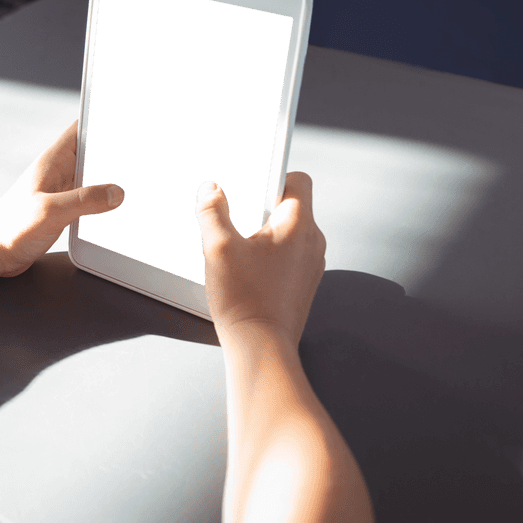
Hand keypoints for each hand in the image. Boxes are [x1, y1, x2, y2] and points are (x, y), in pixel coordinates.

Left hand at [0, 119, 124, 277]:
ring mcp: (63, 191)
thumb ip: (85, 200)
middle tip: (144, 154)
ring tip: (138, 182)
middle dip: (117, 152)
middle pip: (96, 152)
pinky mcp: (65, 211)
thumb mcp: (51, 211)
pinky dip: (107, 202)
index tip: (129, 118)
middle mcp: (61, 172)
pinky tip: (121, 210)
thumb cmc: (10, 226)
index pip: (83, 126)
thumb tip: (117, 192)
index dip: (105, 118)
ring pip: (97, 177)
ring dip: (114, 180)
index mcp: (55, 160)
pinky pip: (92, 200)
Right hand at [194, 172, 324, 344]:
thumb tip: (210, 190)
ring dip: (265, 233)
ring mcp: (311, 265)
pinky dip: (270, 255)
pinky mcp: (304, 284)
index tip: (253, 181)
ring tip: (240, 249)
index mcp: (298, 225)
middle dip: (262, 208)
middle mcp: (312, 242)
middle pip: (292, 206)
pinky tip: (247, 270)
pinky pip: (289, 255)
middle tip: (238, 222)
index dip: (274, 174)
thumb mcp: (217, 247)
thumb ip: (212, 211)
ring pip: (289, 232)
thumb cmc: (245, 300)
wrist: (261, 347)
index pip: (299, 179)